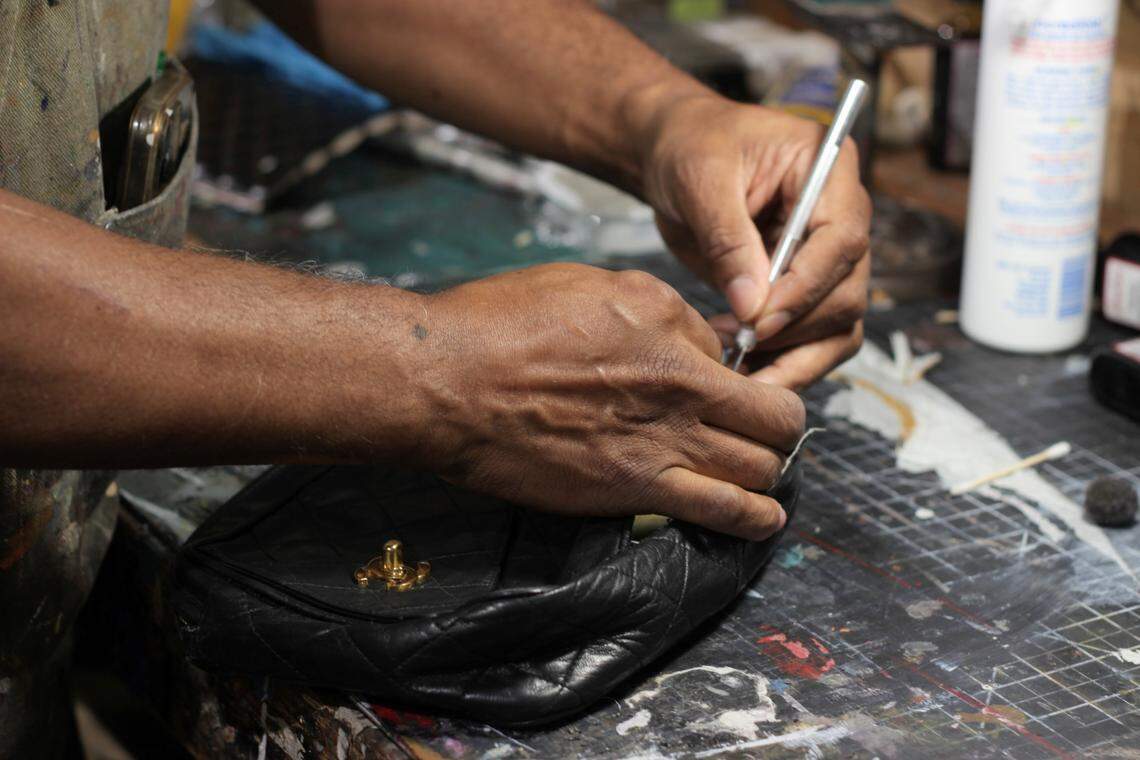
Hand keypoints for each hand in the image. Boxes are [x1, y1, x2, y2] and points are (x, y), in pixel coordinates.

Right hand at [417, 263, 804, 539]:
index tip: (731, 385)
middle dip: (780, 424)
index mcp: (670, 333)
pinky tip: (763, 521)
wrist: (450, 383)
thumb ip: (657, 309)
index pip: (745, 359)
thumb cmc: (506, 323)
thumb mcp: (592, 284)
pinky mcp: (633, 491)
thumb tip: (692, 338)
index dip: (744, 372)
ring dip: (771, 472)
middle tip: (766, 430)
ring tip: (768, 477)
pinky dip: (753, 519)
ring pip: (760, 470)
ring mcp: (661, 446)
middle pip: (776, 419)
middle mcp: (681, 392)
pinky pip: (719, 512)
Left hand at [635, 92, 871, 388]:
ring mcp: (826, 258)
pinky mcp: (803, 289)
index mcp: (827, 171)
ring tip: (734, 361)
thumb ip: (728, 241)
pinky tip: (739, 363)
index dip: (806, 287)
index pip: (842, 240)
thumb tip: (752, 307)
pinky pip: (813, 338)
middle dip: (795, 329)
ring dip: (793, 357)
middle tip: (738, 345)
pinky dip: (783, 361)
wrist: (677, 154)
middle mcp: (841, 216)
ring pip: (839, 326)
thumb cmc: (690, 147)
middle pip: (847, 292)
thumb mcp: (700, 181)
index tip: (760, 320)